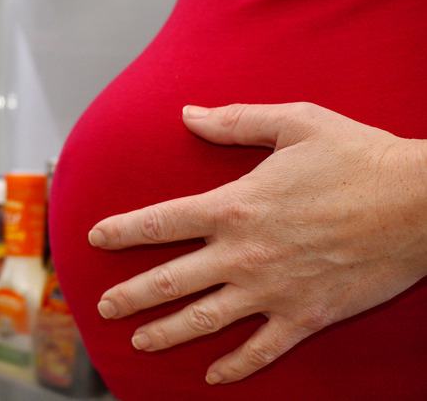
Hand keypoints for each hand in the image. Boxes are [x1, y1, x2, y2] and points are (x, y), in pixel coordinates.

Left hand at [89, 103, 426, 384]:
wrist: (422, 203)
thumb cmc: (359, 158)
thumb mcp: (295, 123)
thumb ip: (235, 121)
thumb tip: (188, 114)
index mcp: (235, 206)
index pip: (159, 222)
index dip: (121, 231)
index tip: (95, 239)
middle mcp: (243, 253)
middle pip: (169, 280)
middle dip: (130, 297)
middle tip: (102, 309)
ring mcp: (272, 289)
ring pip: (204, 320)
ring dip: (166, 334)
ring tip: (138, 342)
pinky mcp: (305, 315)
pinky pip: (261, 349)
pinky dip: (235, 366)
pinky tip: (213, 377)